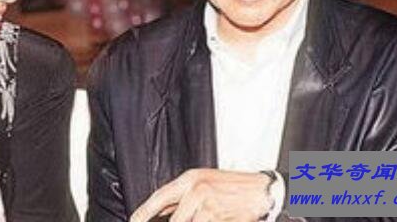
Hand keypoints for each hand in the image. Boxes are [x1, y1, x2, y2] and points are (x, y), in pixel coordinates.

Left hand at [130, 168, 271, 221]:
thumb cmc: (233, 188)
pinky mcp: (217, 215)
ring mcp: (207, 204)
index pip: (159, 196)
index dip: (143, 212)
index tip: (133, 221)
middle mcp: (196, 189)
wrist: (263, 191)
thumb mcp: (204, 184)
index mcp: (190, 179)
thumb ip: (181, 198)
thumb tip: (161, 212)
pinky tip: (214, 218)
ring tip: (208, 215)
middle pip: (174, 219)